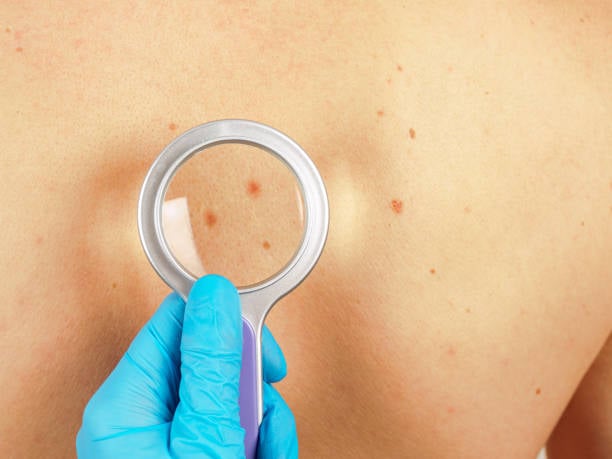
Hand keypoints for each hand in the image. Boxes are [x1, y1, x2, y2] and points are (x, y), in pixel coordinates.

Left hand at [76, 275, 297, 457]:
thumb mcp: (205, 437)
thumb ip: (210, 365)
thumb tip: (214, 293)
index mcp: (124, 404)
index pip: (174, 323)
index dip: (224, 324)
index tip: (258, 343)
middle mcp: (140, 416)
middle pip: (208, 361)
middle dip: (248, 390)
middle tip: (262, 417)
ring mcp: (164, 438)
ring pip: (227, 396)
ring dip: (260, 423)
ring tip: (264, 451)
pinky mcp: (189, 452)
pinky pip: (231, 425)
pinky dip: (258, 442)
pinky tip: (262, 455)